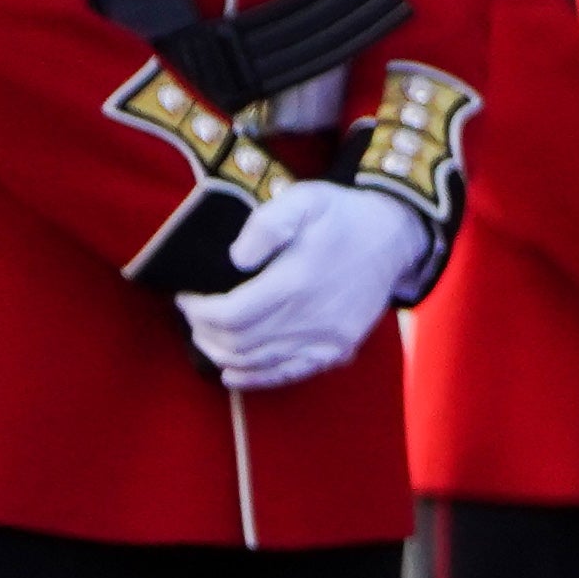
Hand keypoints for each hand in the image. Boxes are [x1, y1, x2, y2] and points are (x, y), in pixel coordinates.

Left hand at [184, 180, 430, 389]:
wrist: (393, 237)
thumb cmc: (342, 216)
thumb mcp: (304, 200)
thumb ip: (266, 225)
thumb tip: (237, 260)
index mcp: (296, 282)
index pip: (230, 315)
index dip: (199, 312)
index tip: (185, 298)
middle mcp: (309, 318)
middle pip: (239, 343)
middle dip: (205, 333)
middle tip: (192, 316)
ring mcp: (325, 339)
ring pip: (258, 363)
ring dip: (223, 354)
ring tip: (205, 338)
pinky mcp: (337, 350)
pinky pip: (288, 374)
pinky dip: (255, 378)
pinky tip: (233, 372)